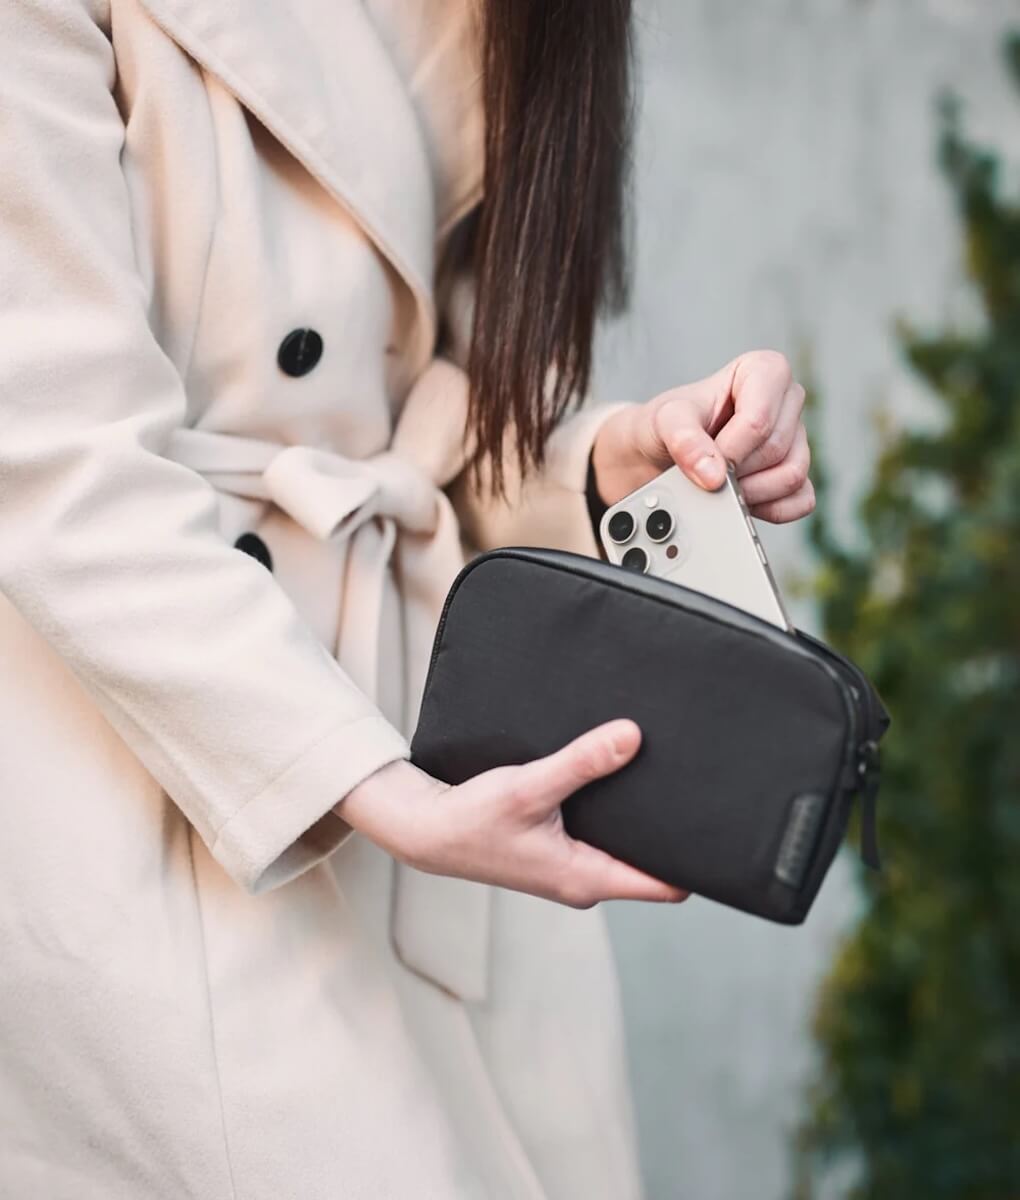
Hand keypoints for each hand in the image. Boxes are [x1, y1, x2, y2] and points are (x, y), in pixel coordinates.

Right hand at [336, 718, 687, 908]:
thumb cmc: (471, 820)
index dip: (700, 863)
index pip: (669, 886)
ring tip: (665, 778)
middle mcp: (585, 880)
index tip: (724, 829)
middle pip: (653, 865)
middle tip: (702, 790)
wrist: (425, 830)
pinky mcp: (555, 850)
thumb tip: (633, 737)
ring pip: (626, 846)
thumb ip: (581, 763)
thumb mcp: (530, 787)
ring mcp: (570, 867)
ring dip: (642, 820)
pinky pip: (602, 835)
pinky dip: (615, 812)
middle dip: (676, 833)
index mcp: (587, 879)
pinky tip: (618, 778)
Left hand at [591, 350, 813, 522]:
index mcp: (763, 371)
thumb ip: (685, 440)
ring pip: (792, 476)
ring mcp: (797, 438)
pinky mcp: (797, 474)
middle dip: (736, 471)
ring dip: (751, 493)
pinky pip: (801, 500)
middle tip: (706, 472)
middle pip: (775, 449)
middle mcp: (787, 401)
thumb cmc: (667, 425)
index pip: (759, 419)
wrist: (658, 453)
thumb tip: (714, 476)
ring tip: (720, 487)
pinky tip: (742, 503)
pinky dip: (770, 510)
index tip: (707, 457)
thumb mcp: (665, 421)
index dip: (731, 448)